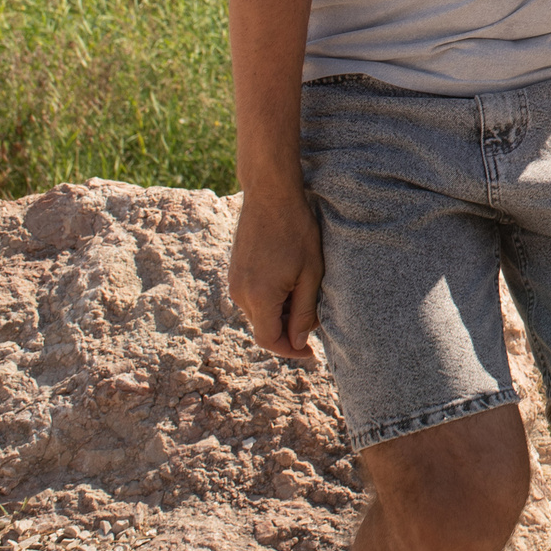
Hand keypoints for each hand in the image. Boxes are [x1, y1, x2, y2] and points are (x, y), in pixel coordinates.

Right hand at [229, 186, 323, 363]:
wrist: (270, 196)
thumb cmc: (297, 232)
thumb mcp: (310, 273)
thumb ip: (304, 311)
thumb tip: (299, 342)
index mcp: (259, 297)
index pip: (270, 340)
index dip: (291, 350)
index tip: (312, 354)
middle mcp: (240, 294)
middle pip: (264, 329)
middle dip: (289, 332)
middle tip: (315, 323)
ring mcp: (234, 282)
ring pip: (259, 314)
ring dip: (281, 315)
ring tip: (306, 297)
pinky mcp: (235, 271)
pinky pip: (253, 298)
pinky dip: (271, 301)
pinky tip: (291, 284)